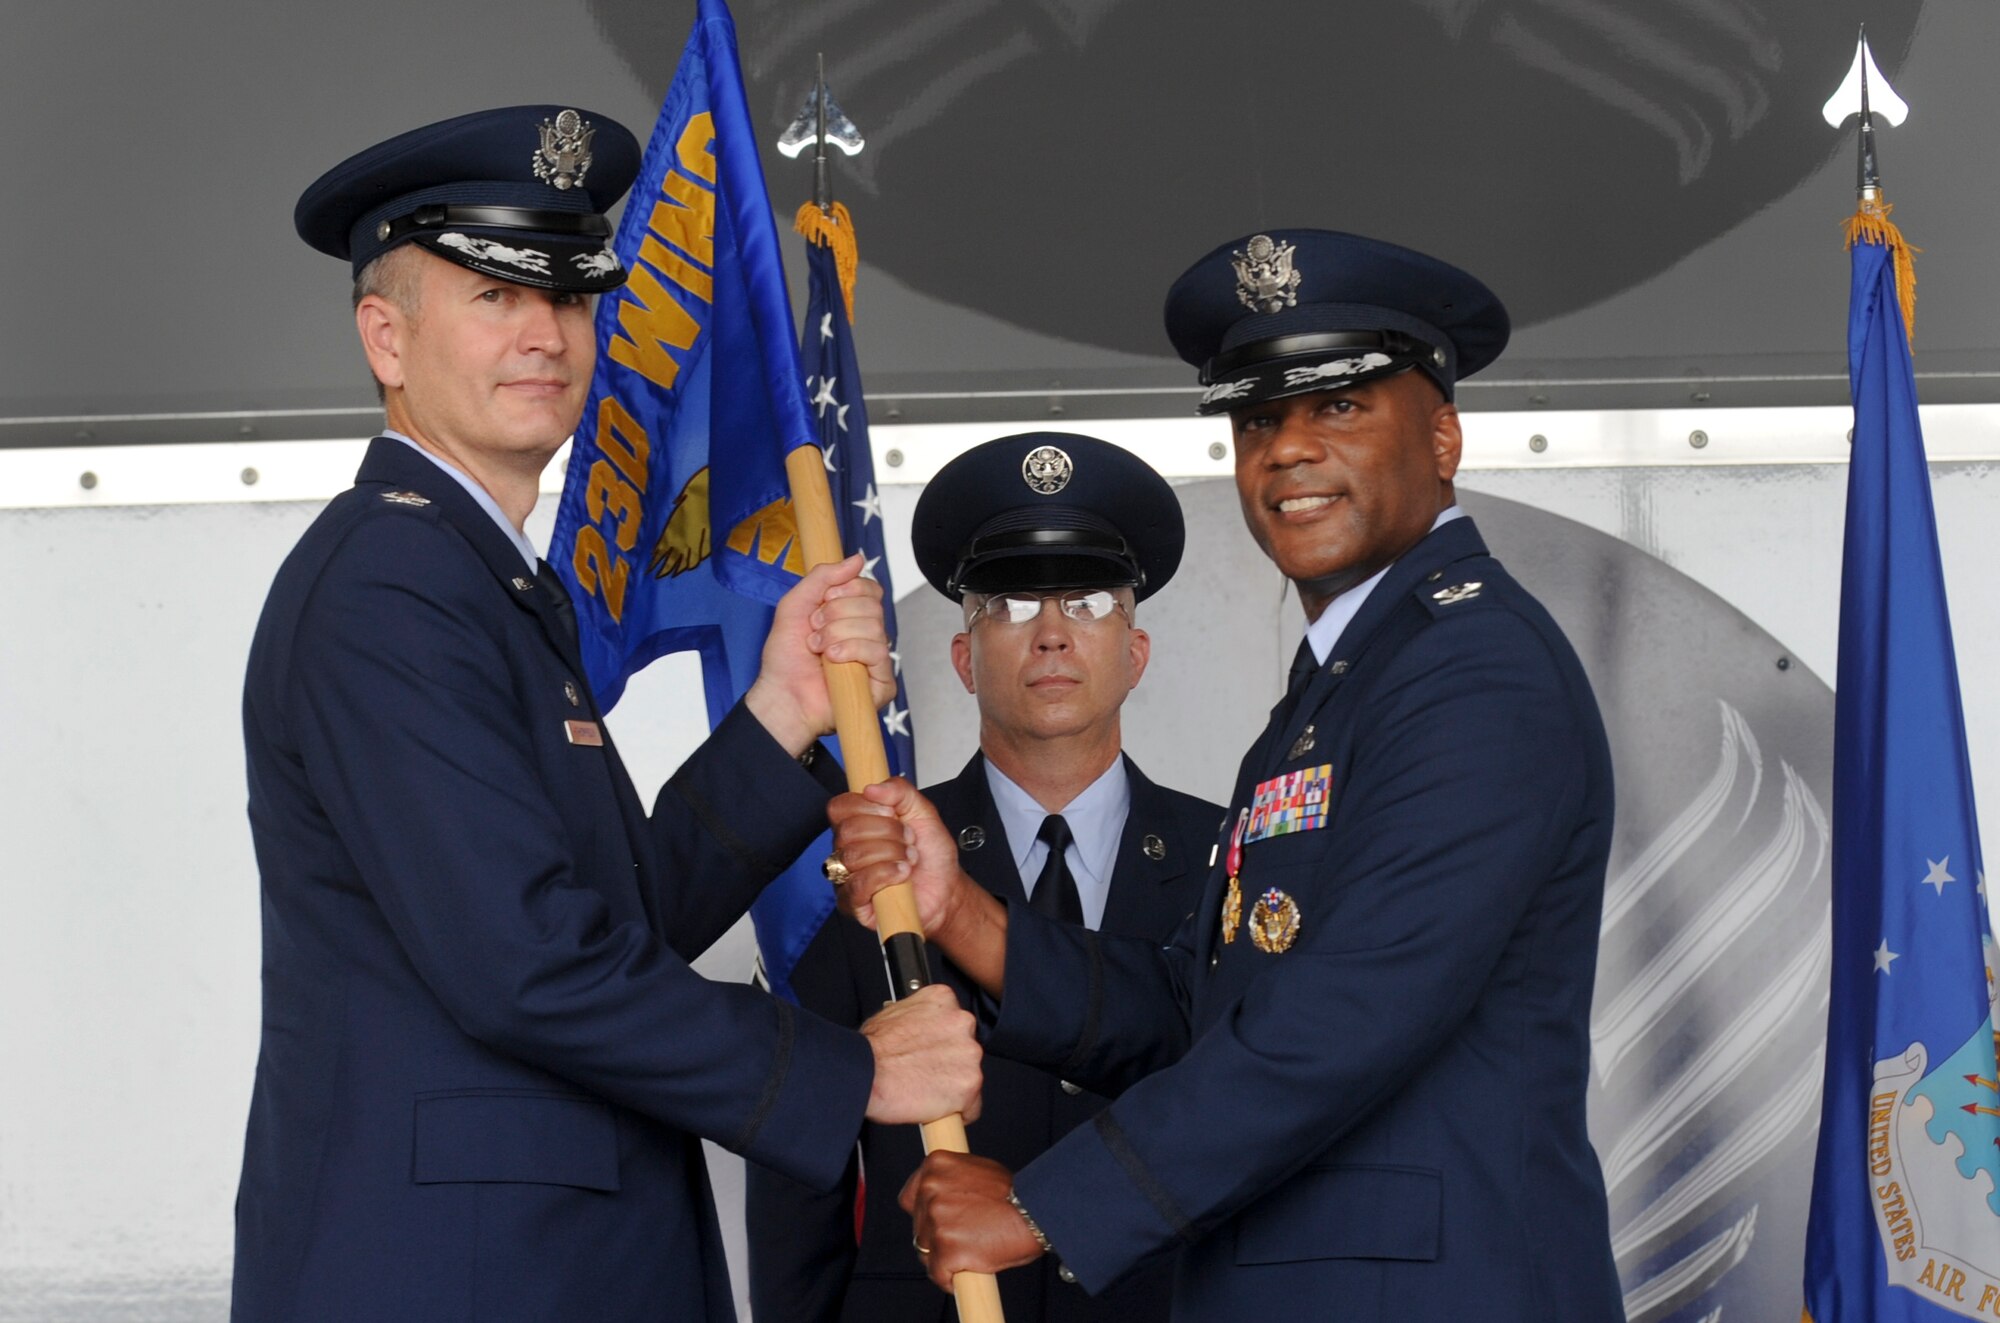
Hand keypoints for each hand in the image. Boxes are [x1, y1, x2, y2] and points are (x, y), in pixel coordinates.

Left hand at [744, 555, 894, 755]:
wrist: (781, 694)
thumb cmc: (786, 657)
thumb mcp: (795, 604)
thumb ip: (822, 577)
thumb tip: (856, 559)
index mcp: (852, 617)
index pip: (870, 589)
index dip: (847, 590)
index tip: (822, 603)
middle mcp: (867, 636)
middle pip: (872, 605)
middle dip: (836, 614)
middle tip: (815, 630)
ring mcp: (876, 660)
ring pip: (874, 626)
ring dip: (836, 634)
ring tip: (818, 649)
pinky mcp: (882, 682)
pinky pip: (877, 652)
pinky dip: (849, 651)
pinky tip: (832, 661)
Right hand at [827, 779, 972, 938]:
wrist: (947, 889)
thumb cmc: (932, 855)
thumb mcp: (923, 812)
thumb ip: (901, 791)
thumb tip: (871, 788)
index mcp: (858, 824)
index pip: (839, 807)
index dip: (866, 806)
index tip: (892, 813)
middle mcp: (847, 849)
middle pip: (847, 830)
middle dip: (887, 832)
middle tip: (908, 840)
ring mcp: (847, 877)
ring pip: (852, 855)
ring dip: (890, 854)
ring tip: (908, 859)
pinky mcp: (852, 903)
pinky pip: (857, 885)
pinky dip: (884, 875)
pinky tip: (901, 875)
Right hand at [861, 984, 982, 1125]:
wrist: (865, 1074)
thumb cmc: (871, 1050)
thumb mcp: (892, 1014)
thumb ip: (917, 1018)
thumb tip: (919, 1030)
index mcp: (943, 1000)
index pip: (955, 1023)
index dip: (942, 1043)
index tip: (932, 1052)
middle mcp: (961, 1022)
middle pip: (965, 1048)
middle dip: (950, 1063)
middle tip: (926, 1072)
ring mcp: (969, 1053)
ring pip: (970, 1076)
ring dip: (953, 1085)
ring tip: (925, 1090)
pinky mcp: (970, 1083)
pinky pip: (972, 1105)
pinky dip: (957, 1111)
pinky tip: (935, 1107)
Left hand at [901, 1152, 1044, 1289]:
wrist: (1036, 1212)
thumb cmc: (1015, 1195)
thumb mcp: (977, 1170)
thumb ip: (952, 1181)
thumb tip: (941, 1196)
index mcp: (935, 1165)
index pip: (909, 1198)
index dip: (923, 1215)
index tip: (936, 1222)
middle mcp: (930, 1189)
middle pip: (917, 1228)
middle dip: (936, 1238)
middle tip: (963, 1238)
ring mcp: (937, 1220)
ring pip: (926, 1252)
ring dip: (943, 1258)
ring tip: (970, 1252)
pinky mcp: (946, 1249)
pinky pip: (938, 1274)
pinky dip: (951, 1278)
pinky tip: (968, 1269)